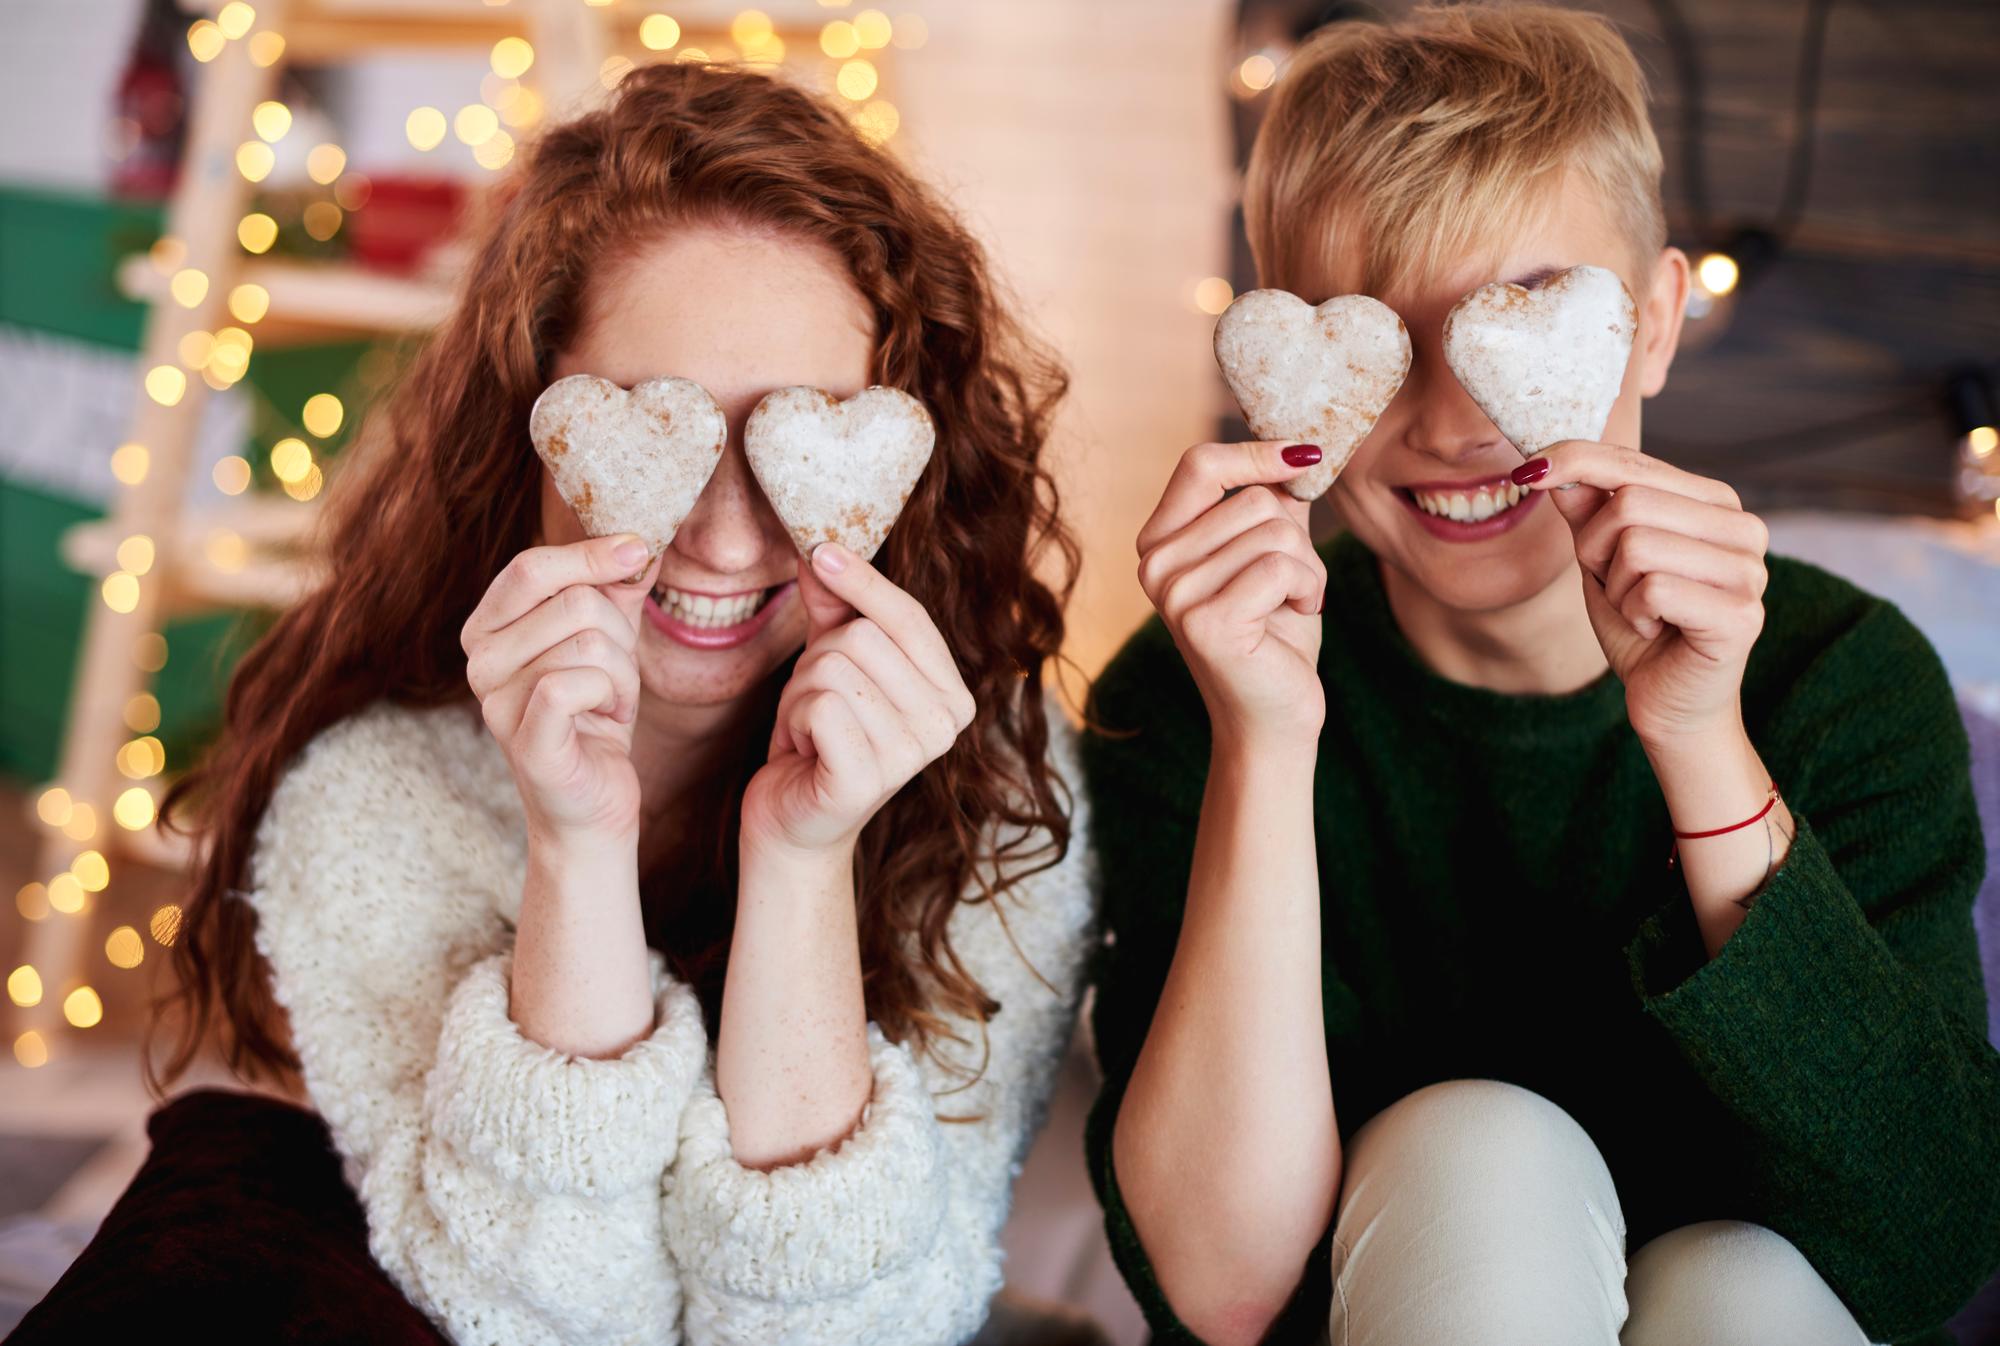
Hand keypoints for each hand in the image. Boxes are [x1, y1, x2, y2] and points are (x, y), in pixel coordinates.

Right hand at [461, 532, 661, 842]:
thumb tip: (637, 541)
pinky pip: (574, 684)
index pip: (531, 566)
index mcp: (487, 627)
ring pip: (587, 644)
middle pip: (571, 602)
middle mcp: (478, 661)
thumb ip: (615, 588)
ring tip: (611, 702)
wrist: (593, 799)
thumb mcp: (607, 638)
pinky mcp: (524, 741)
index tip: (637, 550)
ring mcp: (494, 703)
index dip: (590, 554)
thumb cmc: (594, 713)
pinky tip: (607, 718)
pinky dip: (612, 696)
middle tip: (618, 671)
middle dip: (619, 633)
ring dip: (624, 674)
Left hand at [741, 540, 974, 856]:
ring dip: (800, 694)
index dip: (863, 581)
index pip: (910, 617)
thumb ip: (837, 607)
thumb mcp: (832, 662)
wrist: (795, 821)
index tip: (820, 550)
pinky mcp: (869, 778)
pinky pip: (820, 706)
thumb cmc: (820, 738)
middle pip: (861, 638)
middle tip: (816, 705)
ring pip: (832, 668)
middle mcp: (946, 725)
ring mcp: (912, 755)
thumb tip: (822, 548)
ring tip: (810, 730)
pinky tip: (805, 751)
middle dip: (816, 662)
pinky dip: (795, 721)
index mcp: (954, 696)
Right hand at [1136, 441, 1328, 751]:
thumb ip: (1275, 502)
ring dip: (1307, 568)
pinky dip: (1308, 589)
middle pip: (1254, 500)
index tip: (1308, 456)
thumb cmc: (1275, 635)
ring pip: (1274, 532)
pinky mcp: (1204, 622)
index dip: (1258, 452)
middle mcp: (1155, 565)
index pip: (1201, 464)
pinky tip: (1295, 618)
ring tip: (1293, 603)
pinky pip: (1281, 567)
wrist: (1274, 718)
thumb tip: (1298, 443)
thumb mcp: (1274, 555)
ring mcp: (1174, 594)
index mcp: (1160, 542)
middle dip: (1298, 538)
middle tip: (1294, 584)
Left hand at [1517, 441, 1768, 748]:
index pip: (1634, 462)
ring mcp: (1749, 570)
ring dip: (1617, 587)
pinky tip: (1656, 631)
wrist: (1671, 701)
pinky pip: (1653, 590)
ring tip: (1641, 611)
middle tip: (1614, 586)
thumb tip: (1553, 462)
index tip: (1526, 471)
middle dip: (1595, 549)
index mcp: (1715, 503)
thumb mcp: (1602, 561)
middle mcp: (1743, 527)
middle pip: (1630, 502)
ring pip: (1637, 545)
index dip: (1575, 461)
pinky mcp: (1742, 614)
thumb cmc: (1642, 626)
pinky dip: (1635, 614)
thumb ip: (1586, 512)